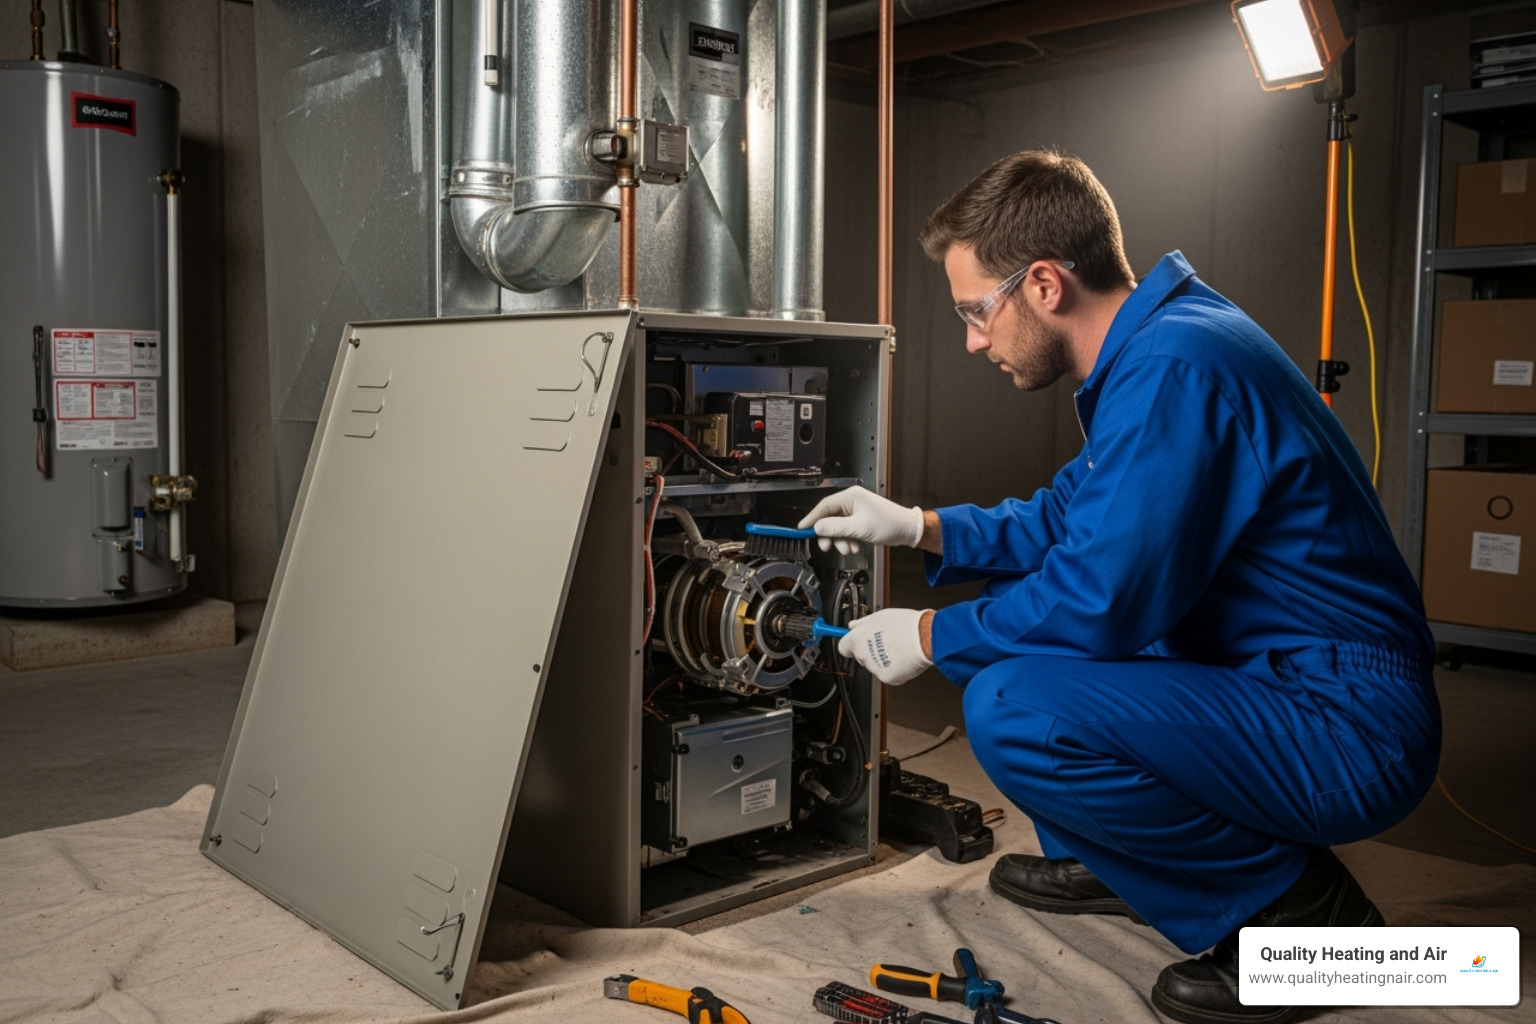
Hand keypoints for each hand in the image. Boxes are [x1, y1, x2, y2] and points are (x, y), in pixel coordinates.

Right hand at [797, 486, 924, 554]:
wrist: (908, 530)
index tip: (803, 529)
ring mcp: (856, 511)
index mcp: (851, 496)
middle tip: (828, 546)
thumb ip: (835, 528)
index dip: (812, 518)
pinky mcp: (861, 520)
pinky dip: (848, 540)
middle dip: (830, 535)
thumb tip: (817, 528)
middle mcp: (852, 501)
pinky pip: (847, 531)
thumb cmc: (889, 524)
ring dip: (841, 540)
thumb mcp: (858, 528)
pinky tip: (856, 546)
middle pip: (830, 519)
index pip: (824, 506)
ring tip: (850, 548)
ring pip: (838, 527)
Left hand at [837, 607, 933, 685]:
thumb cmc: (905, 624)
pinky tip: (903, 658)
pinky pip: (888, 674)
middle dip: (870, 652)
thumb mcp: (880, 616)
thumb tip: (853, 625)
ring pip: (875, 666)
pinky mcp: (888, 678)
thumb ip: (863, 623)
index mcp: (858, 639)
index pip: (843, 647)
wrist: (925, 638)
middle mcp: (863, 655)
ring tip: (898, 648)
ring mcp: (875, 668)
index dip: (850, 645)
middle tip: (885, 642)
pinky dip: (895, 669)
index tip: (855, 643)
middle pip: (860, 657)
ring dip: (883, 660)